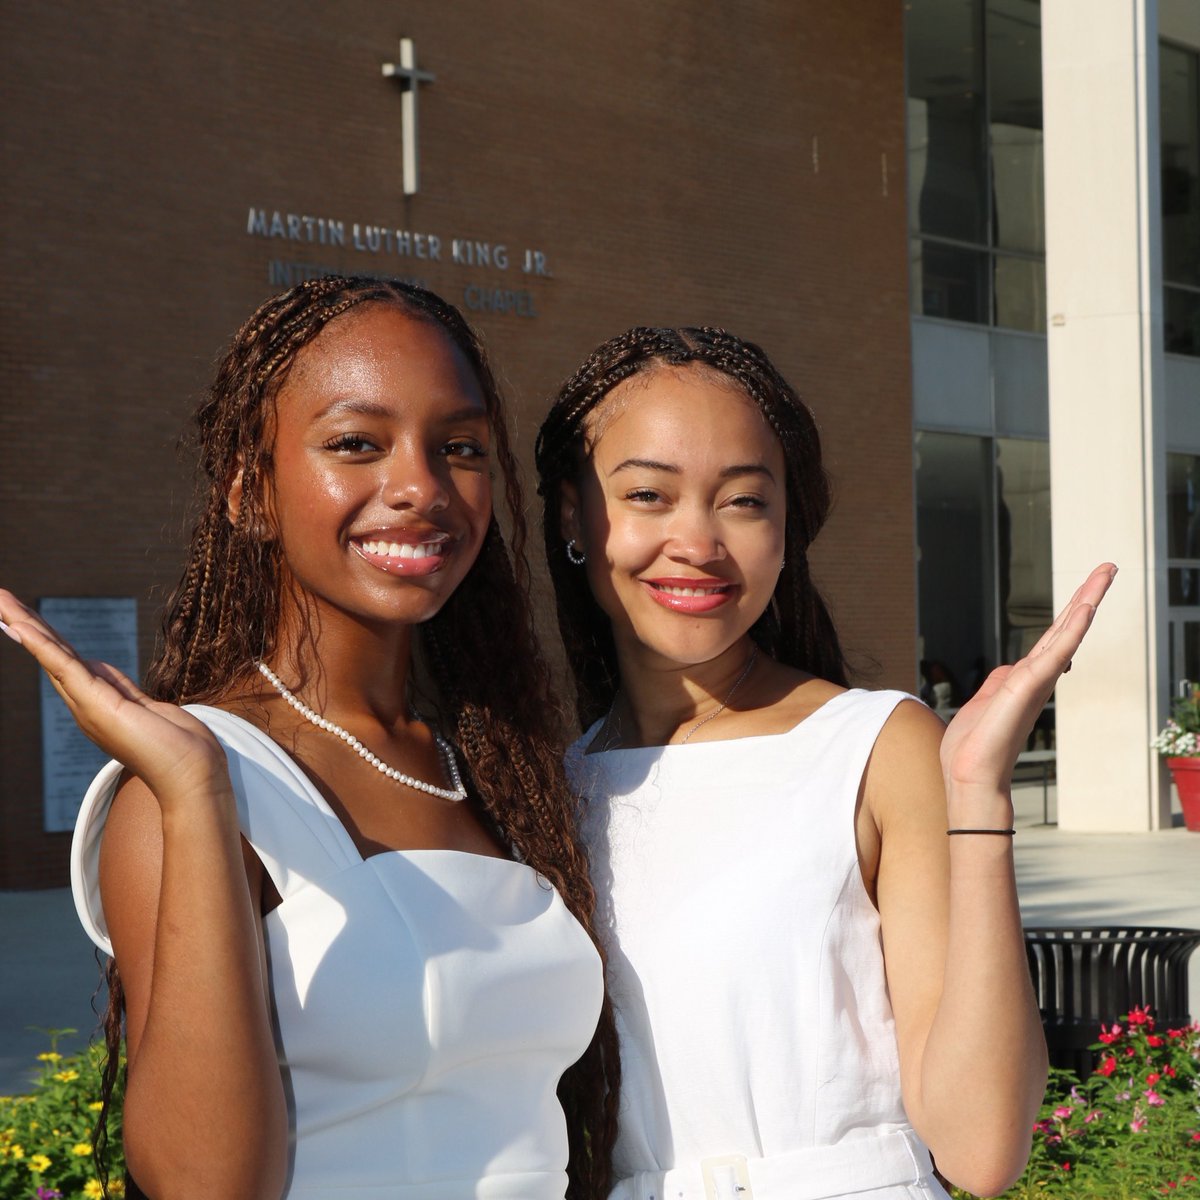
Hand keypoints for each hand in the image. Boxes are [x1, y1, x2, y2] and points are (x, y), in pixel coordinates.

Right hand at [0, 589, 228, 803]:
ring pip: (51, 655)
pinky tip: (22, 626)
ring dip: (25, 625)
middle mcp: (86, 704)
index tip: (24, 616)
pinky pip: (64, 666)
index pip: (66, 662)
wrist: (193, 776)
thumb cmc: (179, 748)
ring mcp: (89, 705)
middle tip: (1, 598)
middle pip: (51, 654)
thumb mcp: (147, 707)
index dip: (45, 637)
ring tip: (2, 600)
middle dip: (25, 624)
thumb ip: (122, 688)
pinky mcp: (98, 703)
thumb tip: (100, 669)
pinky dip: (42, 645)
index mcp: (98, 703)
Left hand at [939, 563, 1115, 796]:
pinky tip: (1085, 610)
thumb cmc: (974, 749)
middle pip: (1065, 629)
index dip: (1070, 613)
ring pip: (1065, 635)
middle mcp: (1036, 678)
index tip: (1089, 592)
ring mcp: (1034, 682)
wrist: (970, 778)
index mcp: (1025, 680)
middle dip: (1087, 597)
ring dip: (1084, 602)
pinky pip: (1054, 655)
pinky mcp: (1028, 688)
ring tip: (1104, 575)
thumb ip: (999, 682)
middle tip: (1108, 567)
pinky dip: (1071, 632)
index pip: (1051, 639)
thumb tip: (1011, 667)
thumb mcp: (983, 703)